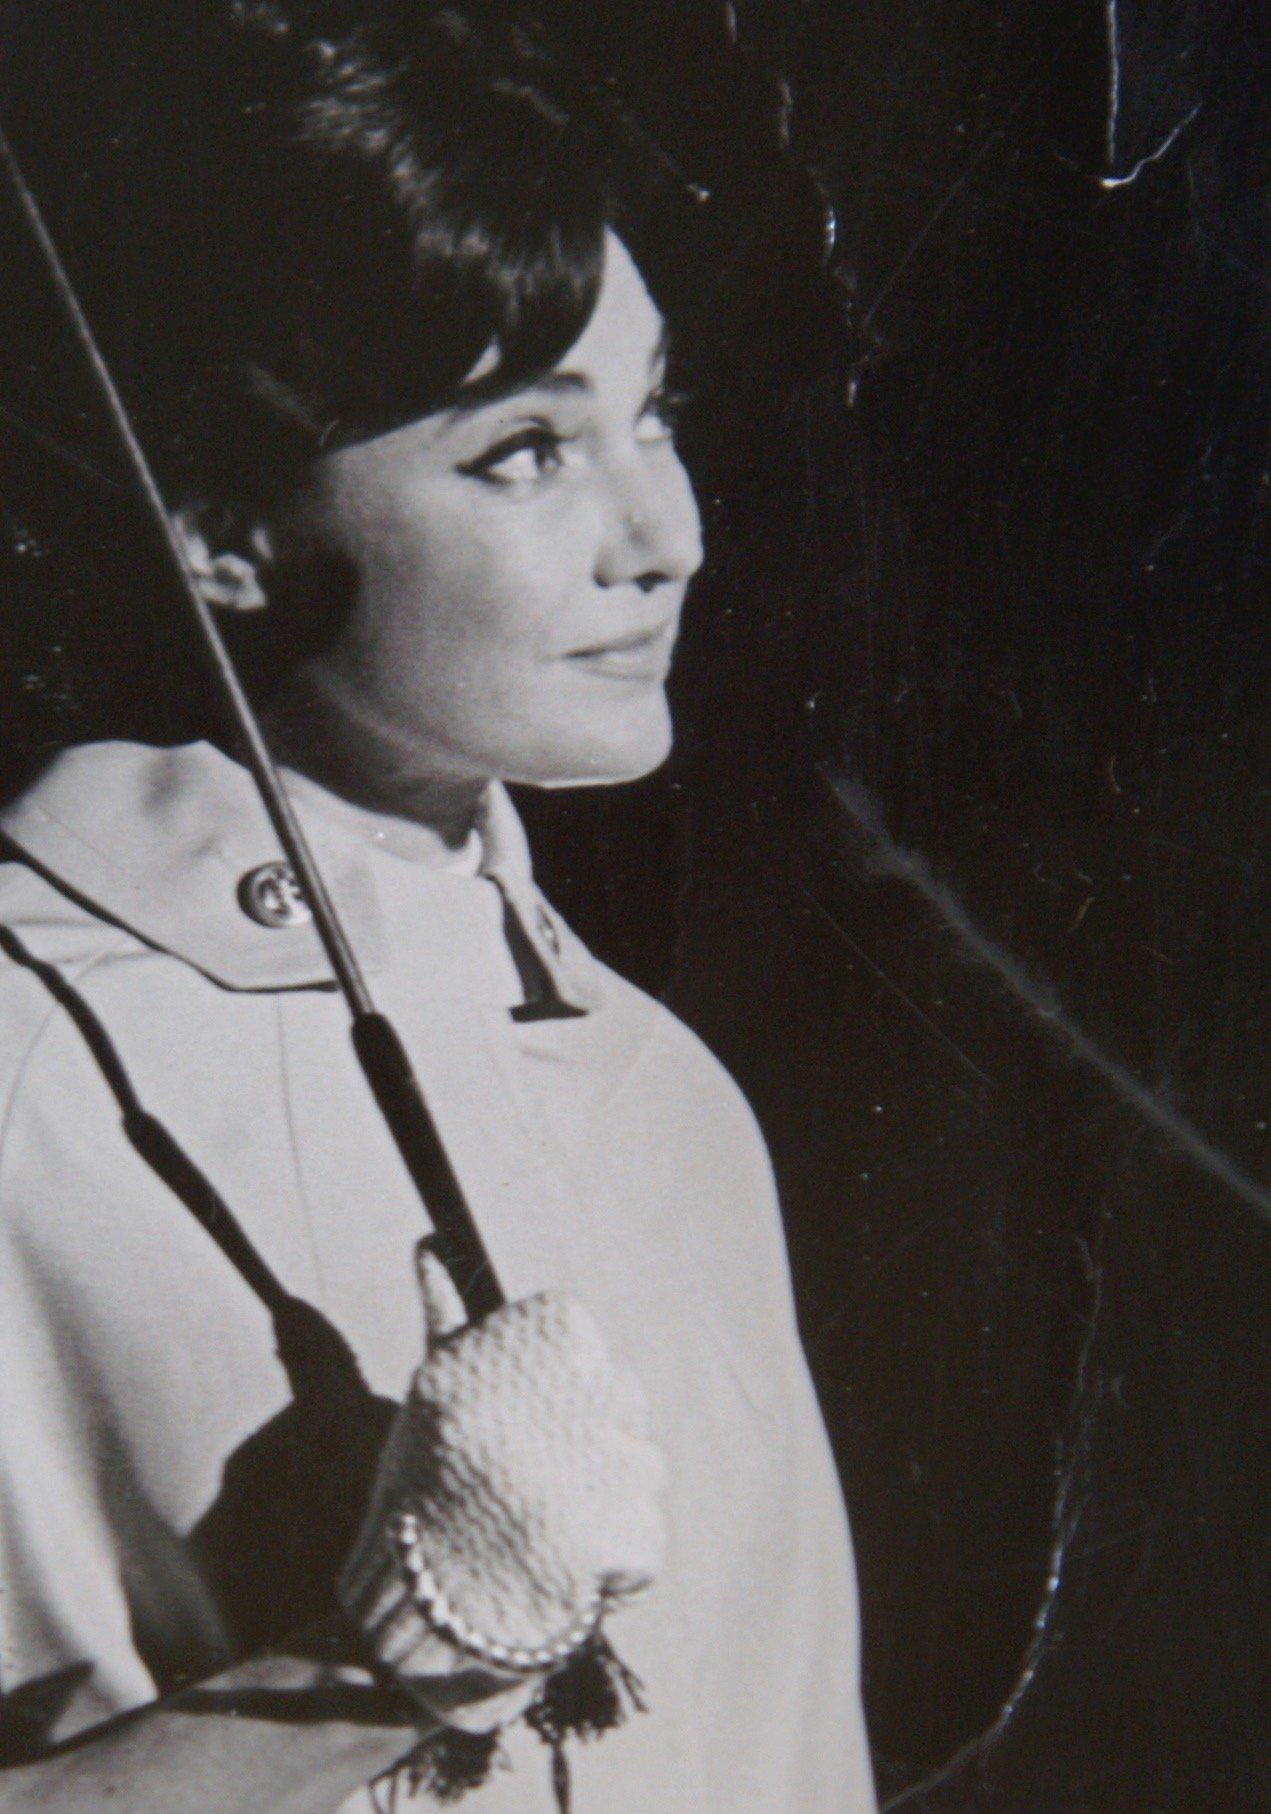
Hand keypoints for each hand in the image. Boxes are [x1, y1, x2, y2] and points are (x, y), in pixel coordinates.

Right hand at [339, 1243, 665, 1733]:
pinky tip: (570, 1566)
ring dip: (611, 1491)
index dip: (570, 1390)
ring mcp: (605, 1473)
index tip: (536, 1423)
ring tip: (551, 1524)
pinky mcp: (627, 1539)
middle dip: (595, 1434)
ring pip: (644, 1463)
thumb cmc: (423, 1489)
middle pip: (626, 1400)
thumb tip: (428, 1248)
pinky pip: (646, 1533)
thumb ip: (447, 1319)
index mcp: (532, 1363)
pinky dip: (615, 1555)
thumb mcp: (434, 1392)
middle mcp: (572, 1405)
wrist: (421, 1606)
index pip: (596, 1354)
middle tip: (542, 1476)